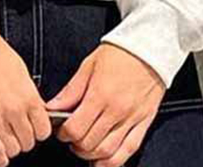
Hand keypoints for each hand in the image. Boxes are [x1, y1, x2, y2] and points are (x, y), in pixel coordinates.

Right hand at [0, 32, 51, 165]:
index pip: (43, 128)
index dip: (38, 130)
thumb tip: (34, 107)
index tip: (33, 128)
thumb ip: (28, 92)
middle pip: (29, 141)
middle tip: (17, 131)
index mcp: (27, 95)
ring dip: (11, 147)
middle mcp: (14, 110)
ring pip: (13, 149)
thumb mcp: (19, 69)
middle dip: (24, 138)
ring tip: (6, 138)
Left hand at [45, 43, 165, 165]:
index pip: (76, 128)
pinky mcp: (144, 123)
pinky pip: (129, 150)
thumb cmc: (120, 53)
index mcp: (100, 94)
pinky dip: (114, 162)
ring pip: (108, 152)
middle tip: (71, 138)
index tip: (61, 130)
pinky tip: (103, 161)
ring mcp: (132, 118)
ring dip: (91, 156)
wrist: (149, 47)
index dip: (63, 134)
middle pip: (90, 143)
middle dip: (75, 145)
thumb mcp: (89, 65)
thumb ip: (71, 90)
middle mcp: (117, 110)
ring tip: (84, 148)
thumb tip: (53, 106)